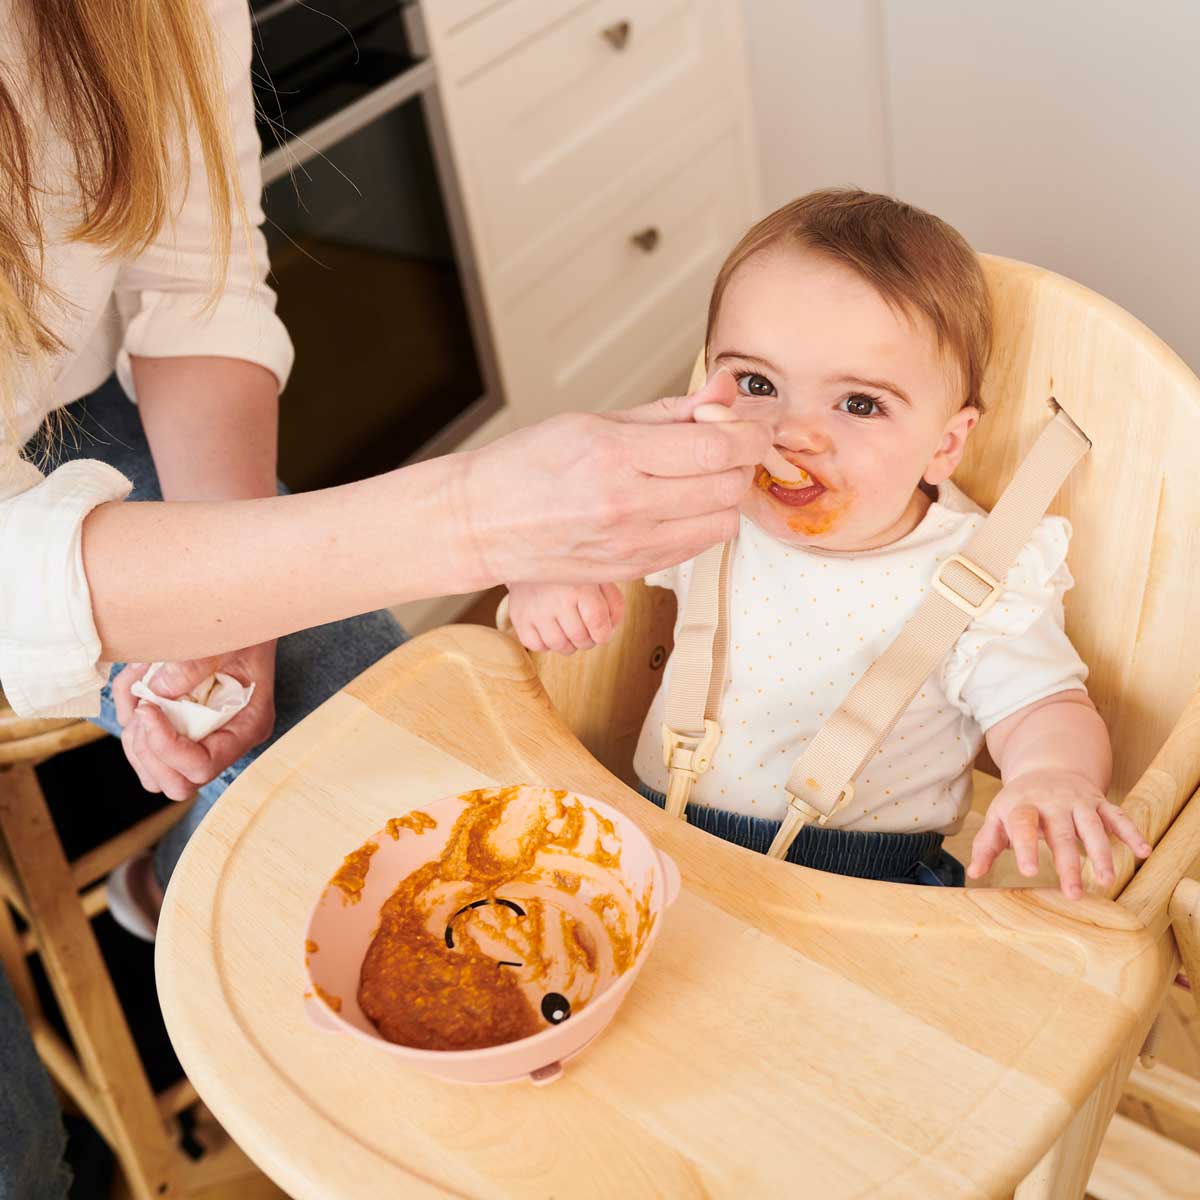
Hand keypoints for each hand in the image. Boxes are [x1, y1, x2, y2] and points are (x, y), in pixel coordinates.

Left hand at [111, 642, 277, 801]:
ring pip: (155, 773)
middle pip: (177, 783)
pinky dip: (128, 715)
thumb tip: (159, 691)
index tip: (149, 709)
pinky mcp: (179, 727)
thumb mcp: (228, 639)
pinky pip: (142, 745)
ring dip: (135, 737)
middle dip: (149, 750)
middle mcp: (224, 740)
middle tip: (143, 708)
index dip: (168, 747)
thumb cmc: (243, 626)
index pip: (202, 766)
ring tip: (139, 692)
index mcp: (246, 726)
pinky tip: (138, 680)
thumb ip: (197, 663)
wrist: (242, 613)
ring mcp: (201, 737)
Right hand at [459, 369, 778, 586]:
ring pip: (721, 522)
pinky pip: (696, 546)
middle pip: (727, 486)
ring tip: (702, 476)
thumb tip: (724, 393)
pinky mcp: (633, 571)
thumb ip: (667, 412)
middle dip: (742, 461)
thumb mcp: (593, 421)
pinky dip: (703, 522)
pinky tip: (681, 503)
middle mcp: (627, 505)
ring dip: (725, 496)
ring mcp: (631, 545)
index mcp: (615, 455)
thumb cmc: (528, 464)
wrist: (481, 523)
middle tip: (730, 444)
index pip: (715, 446)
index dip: (749, 433)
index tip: (755, 424)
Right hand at [507, 582, 624, 653]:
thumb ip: (614, 604)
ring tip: (567, 628)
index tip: (603, 632)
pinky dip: (546, 643)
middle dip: (588, 639)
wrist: (532, 557)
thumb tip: (610, 630)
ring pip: (560, 646)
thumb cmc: (573, 574)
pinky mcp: (519, 617)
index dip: (604, 635)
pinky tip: (549, 627)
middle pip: (581, 639)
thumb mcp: (599, 579)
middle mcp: (557, 598)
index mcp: (581, 585)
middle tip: (584, 628)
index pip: (599, 625)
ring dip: (569, 643)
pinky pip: (537, 646)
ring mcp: (536, 610)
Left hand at [967, 767, 1151, 898]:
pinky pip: (1119, 817)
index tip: (1031, 871)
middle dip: (1068, 864)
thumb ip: (987, 845)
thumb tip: (974, 873)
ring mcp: (1078, 802)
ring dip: (1102, 854)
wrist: (1046, 766)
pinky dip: (1132, 833)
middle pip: (1061, 834)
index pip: (1023, 825)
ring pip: (1093, 827)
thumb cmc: (1019, 802)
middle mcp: (1052, 802)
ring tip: (1106, 881)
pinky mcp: (1100, 803)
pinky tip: (1144, 852)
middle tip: (1073, 895)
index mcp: (1022, 805)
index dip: (1026, 847)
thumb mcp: (997, 817)